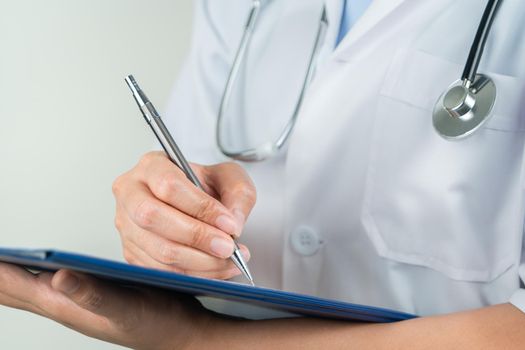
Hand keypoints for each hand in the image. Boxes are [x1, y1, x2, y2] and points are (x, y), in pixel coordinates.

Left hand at [0, 263, 212, 349]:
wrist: (180, 333)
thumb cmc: (157, 324)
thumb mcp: (127, 309)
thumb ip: (93, 296)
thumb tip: (58, 275)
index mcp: (66, 307)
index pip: (13, 286)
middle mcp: (63, 306)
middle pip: (11, 288)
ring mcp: (72, 304)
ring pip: (25, 288)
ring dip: (7, 273)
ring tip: (0, 259)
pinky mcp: (86, 297)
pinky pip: (46, 284)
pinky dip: (30, 273)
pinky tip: (35, 266)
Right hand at [112, 151, 256, 278]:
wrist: (194, 202)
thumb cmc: (206, 186)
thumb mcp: (229, 177)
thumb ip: (238, 194)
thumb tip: (234, 224)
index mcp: (152, 166)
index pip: (169, 185)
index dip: (201, 208)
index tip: (229, 224)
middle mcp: (131, 193)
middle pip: (153, 217)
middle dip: (197, 237)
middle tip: (228, 247)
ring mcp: (126, 225)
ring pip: (158, 250)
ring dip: (200, 262)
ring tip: (229, 261)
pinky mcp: (131, 252)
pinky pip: (160, 271)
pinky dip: (193, 275)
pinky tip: (215, 269)